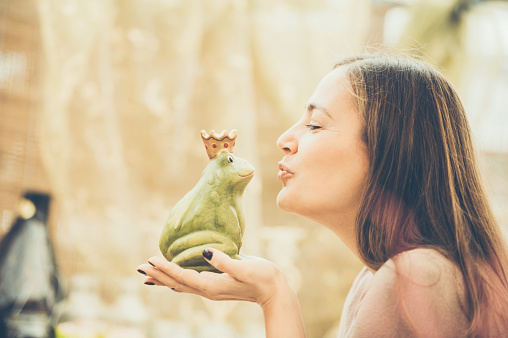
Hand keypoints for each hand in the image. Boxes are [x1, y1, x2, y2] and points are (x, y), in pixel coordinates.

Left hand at [137, 248, 306, 336]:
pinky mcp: (215, 284)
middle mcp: (208, 289)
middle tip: (140, 268)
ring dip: (164, 278)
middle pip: (177, 283)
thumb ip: (224, 261)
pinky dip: (177, 278)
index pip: (183, 277)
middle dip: (158, 275)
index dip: (166, 268)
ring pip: (181, 284)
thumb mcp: (244, 267)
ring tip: (148, 274)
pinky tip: (173, 276)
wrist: (274, 290)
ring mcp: (211, 289)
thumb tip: (204, 252)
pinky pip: (190, 282)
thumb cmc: (262, 276)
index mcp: (212, 286)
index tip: (150, 260)